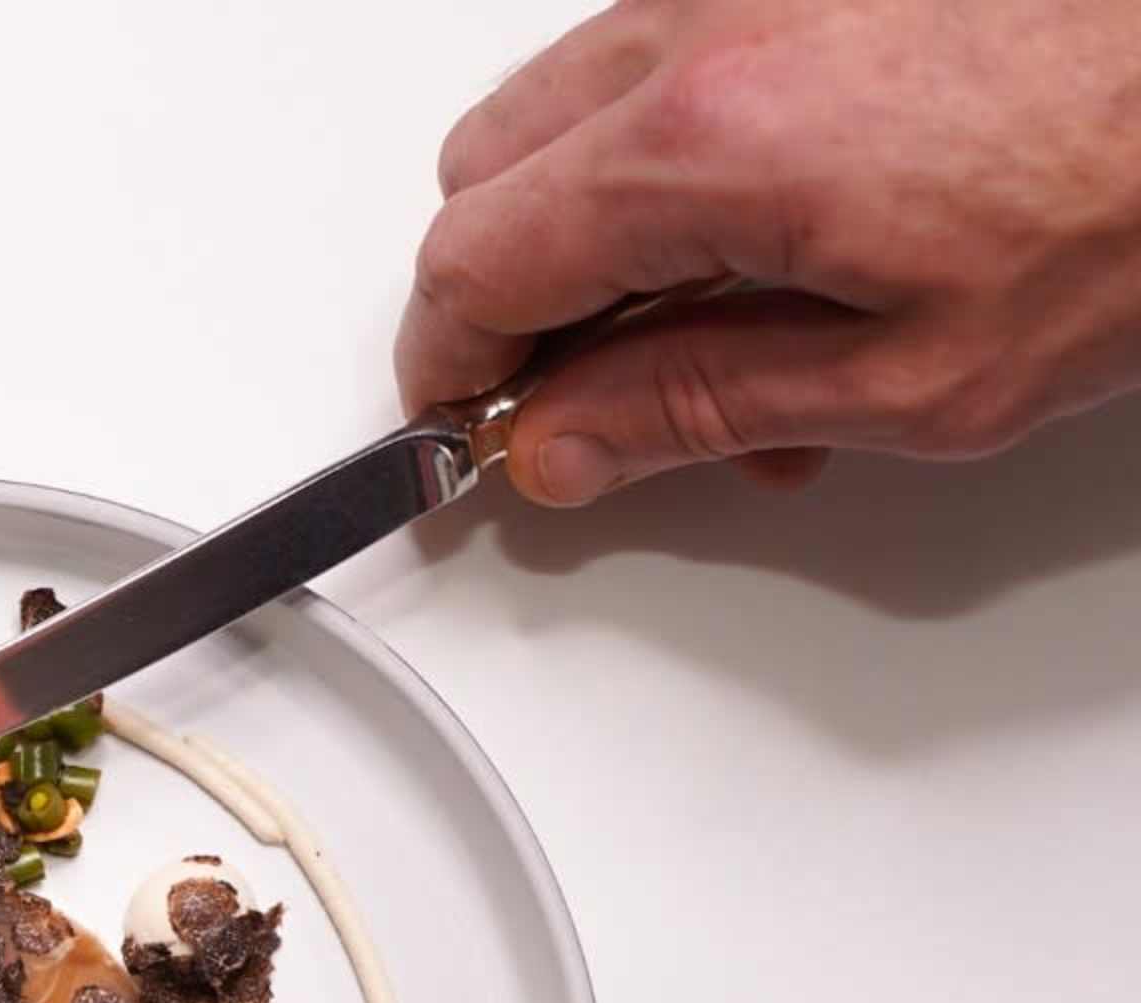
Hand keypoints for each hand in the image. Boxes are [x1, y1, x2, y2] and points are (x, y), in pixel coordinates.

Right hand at [397, 0, 1140, 502]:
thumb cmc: (1137, 196)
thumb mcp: (914, 379)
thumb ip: (700, 409)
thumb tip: (564, 443)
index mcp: (707, 145)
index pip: (472, 264)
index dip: (450, 370)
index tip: (468, 433)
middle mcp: (708, 27)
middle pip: (486, 172)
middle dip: (510, 295)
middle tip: (586, 394)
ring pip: (567, 107)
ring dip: (592, 222)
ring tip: (711, 321)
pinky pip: (665, 50)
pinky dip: (672, 148)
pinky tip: (767, 227)